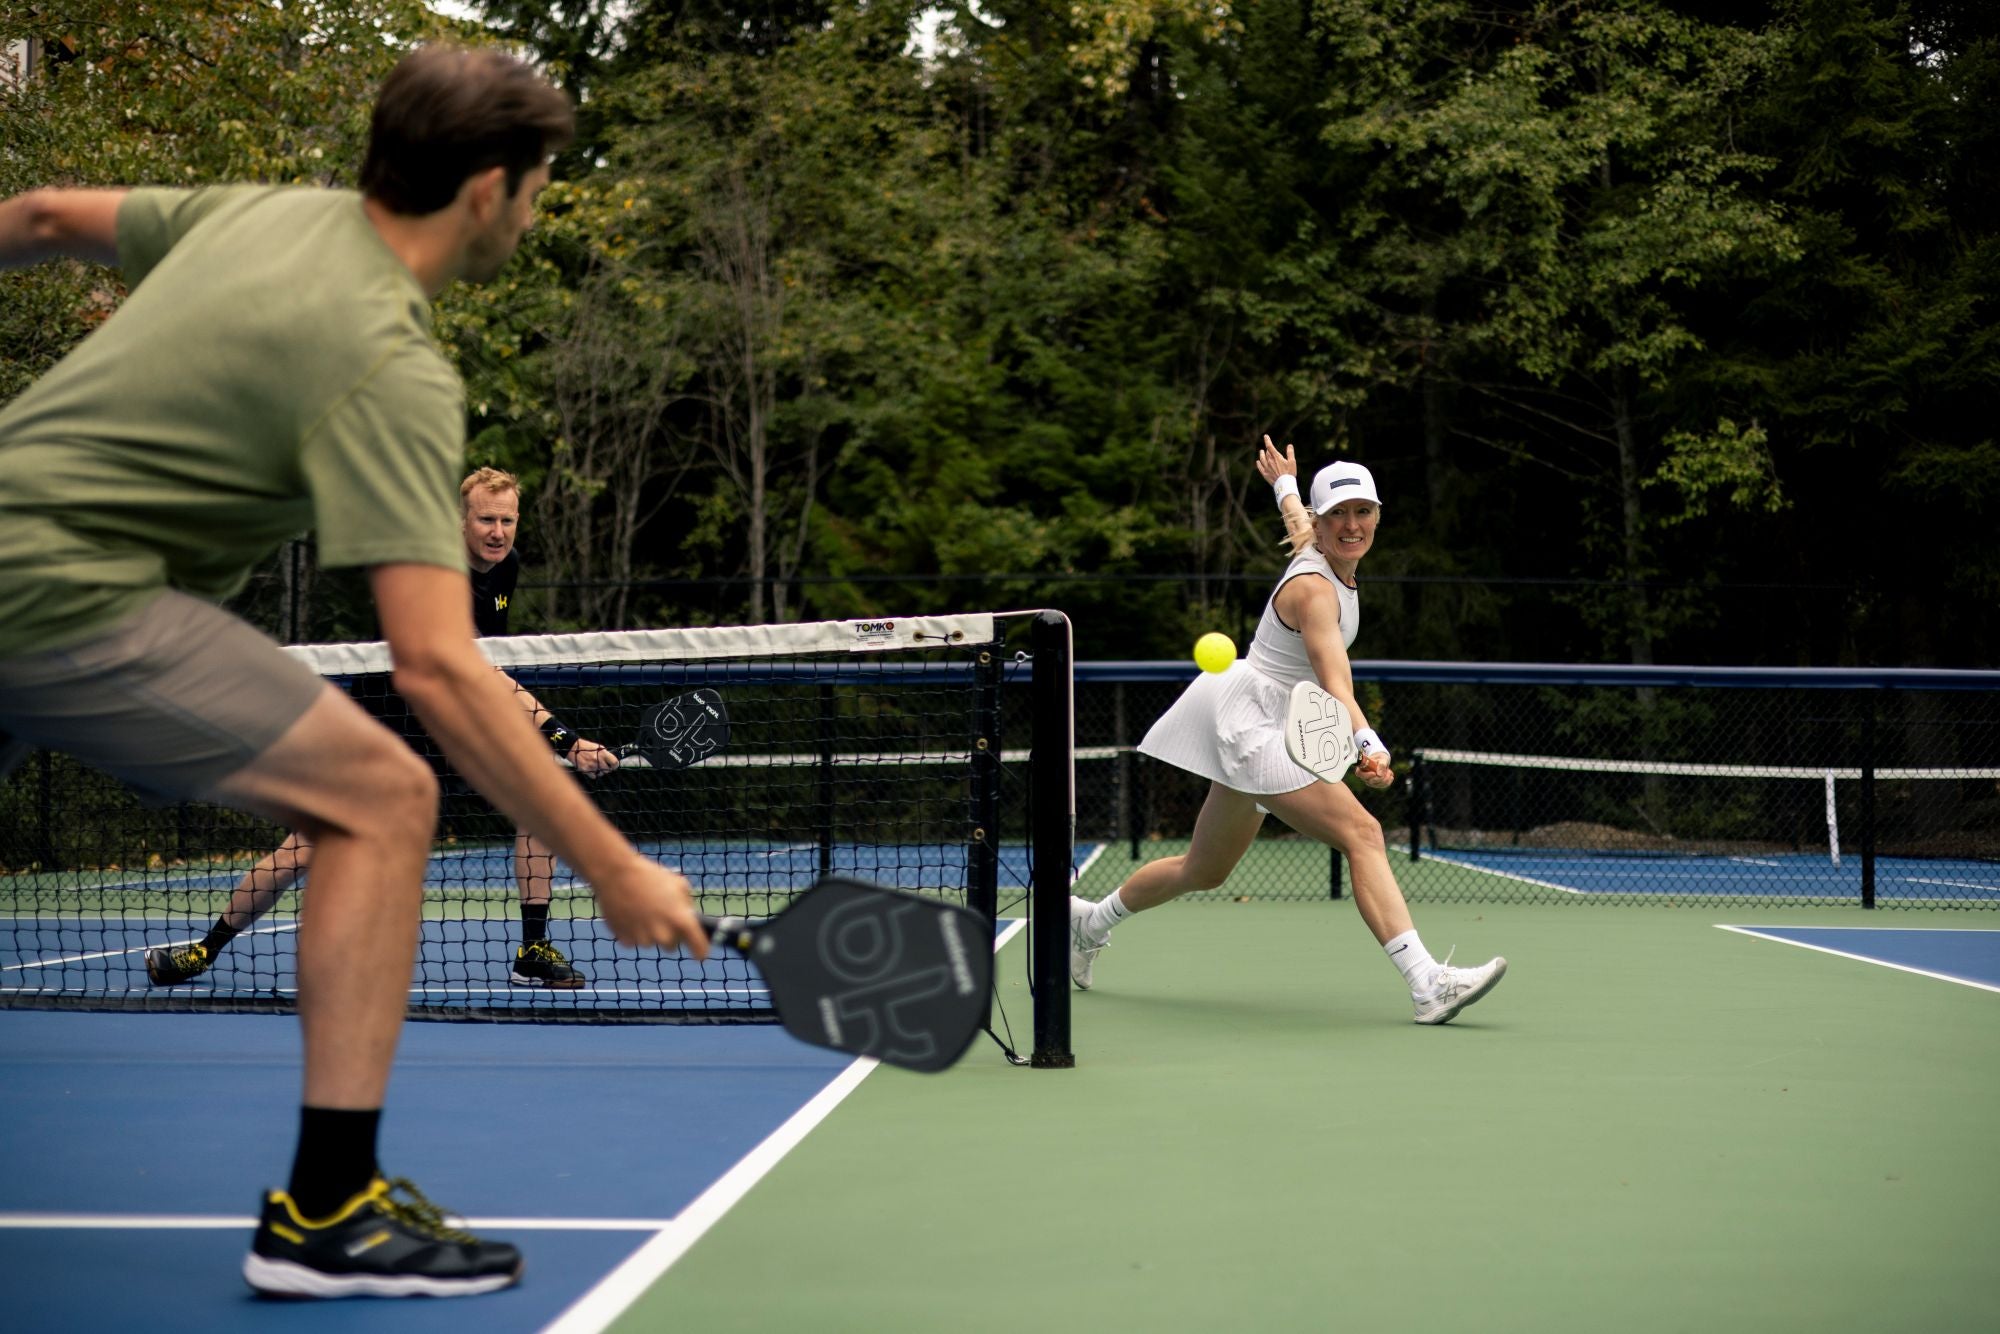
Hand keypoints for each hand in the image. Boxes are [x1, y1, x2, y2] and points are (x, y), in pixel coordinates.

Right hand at [567, 737, 618, 777]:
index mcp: (603, 753)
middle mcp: (598, 760)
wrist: (573, 748)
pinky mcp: (586, 770)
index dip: (615, 765)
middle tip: (604, 765)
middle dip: (607, 768)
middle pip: (608, 770)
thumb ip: (605, 754)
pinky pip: (594, 776)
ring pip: (601, 774)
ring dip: (600, 771)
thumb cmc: (586, 747)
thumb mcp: (598, 747)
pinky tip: (590, 768)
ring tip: (595, 765)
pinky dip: (593, 774)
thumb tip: (611, 760)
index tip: (614, 766)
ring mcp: (592, 766)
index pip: (614, 762)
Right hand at [595, 858, 709, 958]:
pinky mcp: (625, 940)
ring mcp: (643, 939)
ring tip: (642, 910)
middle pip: (672, 945)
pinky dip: (633, 931)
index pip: (700, 949)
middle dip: (670, 934)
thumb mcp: (679, 885)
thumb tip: (689, 918)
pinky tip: (630, 914)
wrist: (617, 874)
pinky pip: (634, 941)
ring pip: (651, 942)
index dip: (700, 950)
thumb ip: (687, 906)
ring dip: (650, 932)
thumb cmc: (650, 876)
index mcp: (682, 921)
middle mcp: (664, 935)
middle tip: (662, 916)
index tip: (699, 952)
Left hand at [1257, 434, 1298, 486]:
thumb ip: (1290, 453)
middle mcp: (1269, 461)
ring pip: (1262, 459)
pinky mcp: (1265, 474)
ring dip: (1261, 454)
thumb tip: (1289, 445)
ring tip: (1261, 451)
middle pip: (1267, 453)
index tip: (1265, 436)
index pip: (1270, 446)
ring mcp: (1266, 468)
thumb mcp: (1292, 462)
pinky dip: (1258, 463)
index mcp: (1276, 457)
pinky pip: (1260, 467)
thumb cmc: (1290, 473)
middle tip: (1269, 448)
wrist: (1284, 484)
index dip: (1267, 440)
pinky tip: (1258, 462)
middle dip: (1268, 449)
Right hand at [1356, 750, 1394, 789]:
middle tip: (1387, 770)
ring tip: (1389, 770)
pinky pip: (1383, 785)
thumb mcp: (1382, 759)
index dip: (1366, 775)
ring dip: (1386, 778)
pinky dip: (1389, 780)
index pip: (1359, 774)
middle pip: (1370, 781)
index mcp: (1362, 768)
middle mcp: (1364, 776)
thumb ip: (1381, 764)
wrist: (1382, 761)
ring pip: (1377, 784)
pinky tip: (1390, 774)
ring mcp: (1370, 781)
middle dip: (1380, 777)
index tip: (1374, 773)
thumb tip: (1380, 774)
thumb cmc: (1380, 758)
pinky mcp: (1376, 784)